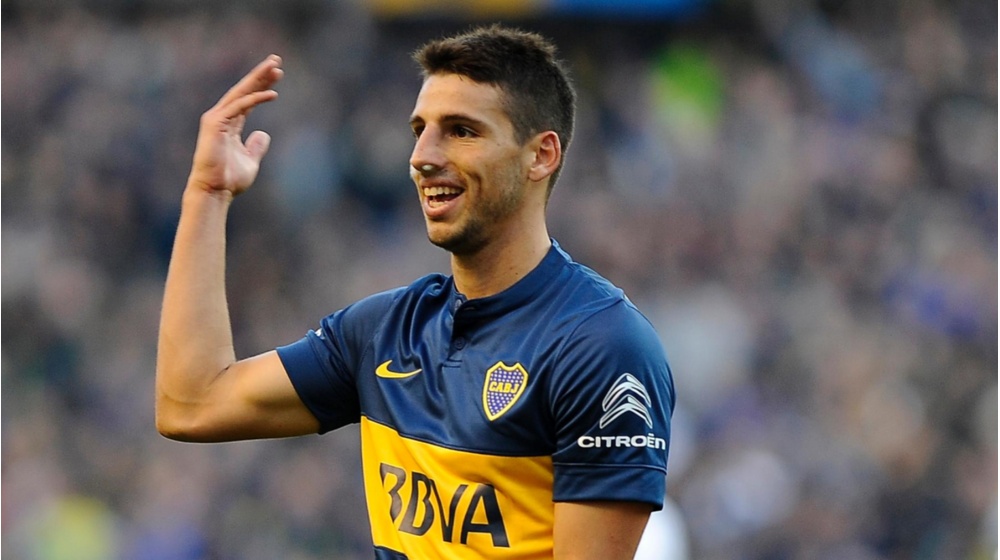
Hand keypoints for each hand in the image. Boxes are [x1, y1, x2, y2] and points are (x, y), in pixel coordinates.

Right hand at [188, 55, 283, 196]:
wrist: (215, 191)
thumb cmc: (230, 180)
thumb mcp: (250, 161)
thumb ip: (256, 147)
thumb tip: (263, 134)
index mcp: (230, 123)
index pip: (248, 99)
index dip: (262, 85)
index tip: (276, 73)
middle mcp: (222, 117)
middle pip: (244, 90)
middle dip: (260, 74)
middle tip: (277, 60)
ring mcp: (217, 118)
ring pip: (241, 93)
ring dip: (259, 79)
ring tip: (276, 67)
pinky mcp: (215, 123)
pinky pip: (239, 107)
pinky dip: (255, 99)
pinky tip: (272, 94)